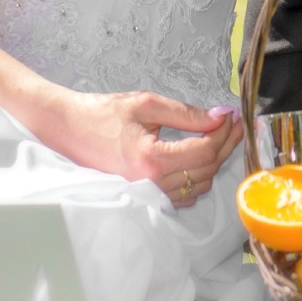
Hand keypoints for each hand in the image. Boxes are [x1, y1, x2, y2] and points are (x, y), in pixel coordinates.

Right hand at [0, 30, 243, 206]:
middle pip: (205, 169)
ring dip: (214, 161)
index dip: (224, 132)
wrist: (68, 130)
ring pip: (197, 185)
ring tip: (221, 136)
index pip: (204, 150)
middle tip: (233, 122)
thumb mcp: (146, 104)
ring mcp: (148, 194)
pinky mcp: (144, 197)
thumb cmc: (103, 113)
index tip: (232, 114)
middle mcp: (152, 183)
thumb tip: (219, 116)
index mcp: (152, 159)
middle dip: (225, 144)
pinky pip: (182, 194)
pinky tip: (201, 157)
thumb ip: (186, 114)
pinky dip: (198, 177)